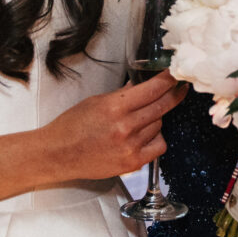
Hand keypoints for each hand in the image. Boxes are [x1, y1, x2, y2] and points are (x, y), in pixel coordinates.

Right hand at [44, 70, 186, 179]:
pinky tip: (144, 136)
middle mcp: (125, 127)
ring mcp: (131, 146)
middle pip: (162, 106)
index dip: (168, 79)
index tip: (176, 73)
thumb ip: (122, 94)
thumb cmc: (72, 126)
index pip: (152, 89)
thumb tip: (143, 85)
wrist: (57, 155)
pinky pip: (159, 146)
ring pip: (159, 125)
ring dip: (155, 119)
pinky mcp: (133, 163)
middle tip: (179, 87)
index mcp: (115, 107)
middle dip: (173, 94)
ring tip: (138, 120)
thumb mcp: (96, 101)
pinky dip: (155, 138)